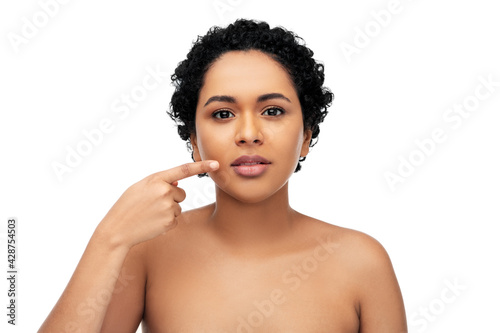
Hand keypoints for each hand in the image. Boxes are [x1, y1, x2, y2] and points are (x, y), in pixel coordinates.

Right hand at [96, 160, 218, 248]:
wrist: (118, 229)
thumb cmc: (127, 206)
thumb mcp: (140, 187)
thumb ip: (159, 182)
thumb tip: (177, 184)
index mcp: (156, 179)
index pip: (183, 170)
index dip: (201, 166)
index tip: (216, 163)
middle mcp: (164, 192)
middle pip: (181, 193)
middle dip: (171, 198)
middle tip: (152, 205)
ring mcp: (168, 207)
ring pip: (178, 207)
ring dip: (167, 210)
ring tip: (149, 214)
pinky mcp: (170, 222)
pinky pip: (175, 219)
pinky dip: (166, 221)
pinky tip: (152, 222)